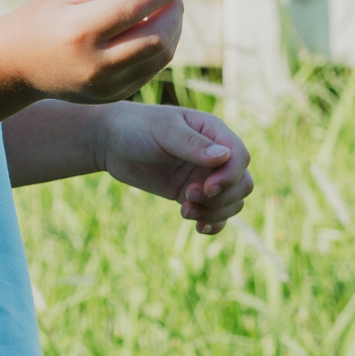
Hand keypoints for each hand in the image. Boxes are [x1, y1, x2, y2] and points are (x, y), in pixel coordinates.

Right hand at [1, 0, 189, 104]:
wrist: (17, 65)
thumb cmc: (46, 17)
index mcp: (80, 31)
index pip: (134, 8)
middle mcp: (94, 64)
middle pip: (156, 37)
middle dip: (174, 11)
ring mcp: (104, 85)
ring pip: (160, 57)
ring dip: (173, 30)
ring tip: (166, 9)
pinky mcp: (112, 96)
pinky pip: (150, 70)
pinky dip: (160, 47)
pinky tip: (153, 31)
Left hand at [98, 102, 252, 234]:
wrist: (112, 142)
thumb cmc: (137, 128)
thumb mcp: (164, 132)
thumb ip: (193, 144)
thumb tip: (224, 156)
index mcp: (214, 132)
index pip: (240, 158)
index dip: (230, 177)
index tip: (206, 189)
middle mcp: (215, 156)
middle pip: (242, 184)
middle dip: (221, 198)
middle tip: (187, 196)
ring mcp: (205, 176)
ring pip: (232, 202)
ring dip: (214, 213)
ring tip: (184, 210)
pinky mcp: (191, 194)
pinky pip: (216, 214)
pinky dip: (213, 224)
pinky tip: (198, 227)